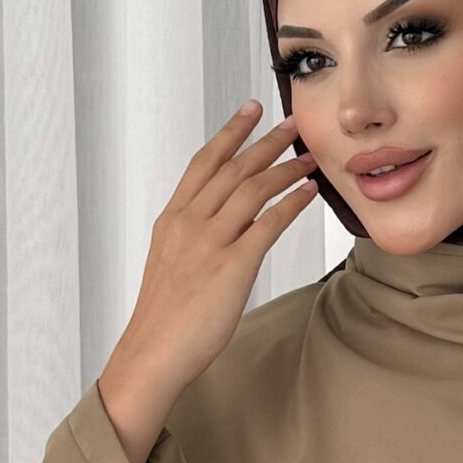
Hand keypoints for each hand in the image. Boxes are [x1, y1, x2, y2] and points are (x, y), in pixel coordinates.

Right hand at [98, 100, 318, 462]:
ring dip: (284, 168)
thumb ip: (191, 237)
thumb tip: (215, 224)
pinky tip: (308, 192)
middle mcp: (190, 222)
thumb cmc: (164, 317)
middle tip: (291, 123)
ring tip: (307, 156)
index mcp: (172, 219)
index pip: (204, 163)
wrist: (154, 351)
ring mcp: (210, 242)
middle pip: (232, 168)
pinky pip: (268, 224)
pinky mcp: (232, 266)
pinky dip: (291, 203)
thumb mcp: (170, 263)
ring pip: (251, 189)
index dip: (229, 134)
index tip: (249, 111)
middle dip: (265, 141)